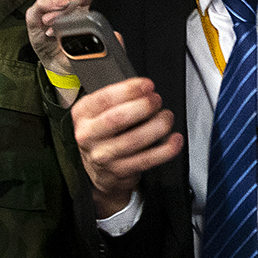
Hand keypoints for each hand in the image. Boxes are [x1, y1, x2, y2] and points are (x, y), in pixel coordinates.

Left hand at [27, 0, 110, 76]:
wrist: (56, 62)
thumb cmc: (42, 38)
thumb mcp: (31, 20)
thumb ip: (41, 6)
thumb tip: (61, 0)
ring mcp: (84, 1)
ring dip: (63, 8)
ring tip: (49, 24)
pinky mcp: (91, 16)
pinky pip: (79, 13)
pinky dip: (64, 22)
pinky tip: (56, 31)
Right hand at [71, 76, 182, 214]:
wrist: (96, 168)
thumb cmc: (103, 132)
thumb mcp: (99, 110)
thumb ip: (118, 97)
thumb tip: (145, 87)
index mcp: (83, 114)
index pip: (104, 99)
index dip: (129, 90)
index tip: (148, 85)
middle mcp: (89, 135)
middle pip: (117, 119)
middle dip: (143, 107)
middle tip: (157, 101)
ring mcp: (102, 156)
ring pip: (133, 140)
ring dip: (156, 126)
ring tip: (166, 118)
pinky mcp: (118, 171)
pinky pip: (146, 160)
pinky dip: (164, 150)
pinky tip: (174, 141)